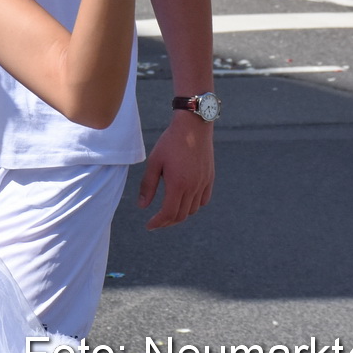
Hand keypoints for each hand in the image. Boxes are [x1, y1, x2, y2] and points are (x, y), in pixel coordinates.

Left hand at [137, 110, 214, 228]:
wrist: (193, 127)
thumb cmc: (170, 142)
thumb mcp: (154, 162)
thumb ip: (147, 185)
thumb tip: (142, 206)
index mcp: (178, 184)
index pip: (169, 213)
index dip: (158, 222)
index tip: (149, 226)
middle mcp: (193, 187)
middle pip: (181, 215)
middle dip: (167, 222)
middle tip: (156, 222)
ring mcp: (203, 183)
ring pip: (192, 209)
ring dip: (180, 214)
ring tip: (168, 211)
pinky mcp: (209, 178)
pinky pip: (203, 200)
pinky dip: (193, 206)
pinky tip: (184, 202)